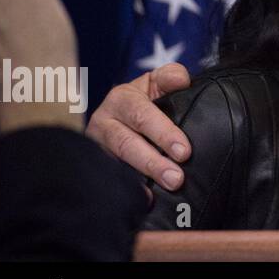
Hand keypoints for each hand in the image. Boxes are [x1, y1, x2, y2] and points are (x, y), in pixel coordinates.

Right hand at [86, 62, 192, 190]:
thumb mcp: (154, 82)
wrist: (113, 116)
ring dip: (142, 178)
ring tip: (167, 188)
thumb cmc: (143, 100)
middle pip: (127, 144)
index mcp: (121, 99)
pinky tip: (144, 200)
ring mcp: (95, 146)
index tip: (184, 152)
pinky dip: (127, 190)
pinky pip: (108, 178)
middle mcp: (103, 122)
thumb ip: (169, 77)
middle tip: (177, 178)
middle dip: (153, 162)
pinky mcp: (93, 164)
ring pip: (116, 164)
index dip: (163, 133)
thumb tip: (182, 79)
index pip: (142, 115)